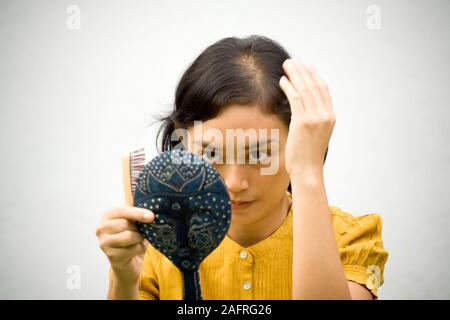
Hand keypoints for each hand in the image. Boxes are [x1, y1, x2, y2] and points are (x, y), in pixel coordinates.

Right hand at [96, 206, 153, 283]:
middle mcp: (101, 228)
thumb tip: (146, 208)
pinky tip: (137, 249)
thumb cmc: (130, 236)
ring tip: (139, 240)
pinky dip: (140, 248)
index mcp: (107, 216)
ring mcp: (104, 243)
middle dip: (138, 228)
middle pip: (125, 224)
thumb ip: (136, 212)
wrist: (127, 261)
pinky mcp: (111, 255)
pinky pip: (133, 249)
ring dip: (140, 238)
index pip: (122, 211)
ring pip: (129, 236)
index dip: (137, 213)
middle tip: (142, 232)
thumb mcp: (133, 222)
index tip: (151, 216)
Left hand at [279, 58, 335, 176]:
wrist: (308, 171)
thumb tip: (302, 106)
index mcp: (330, 116)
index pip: (324, 89)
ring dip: (295, 74)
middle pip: (314, 85)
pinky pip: (296, 99)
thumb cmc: (307, 155)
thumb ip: (312, 118)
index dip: (314, 75)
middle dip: (303, 70)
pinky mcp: (303, 122)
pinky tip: (282, 80)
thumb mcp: (315, 134)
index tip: (306, 65)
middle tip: (293, 60)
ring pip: (305, 89)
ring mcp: (316, 118)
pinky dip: (289, 87)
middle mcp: (325, 115)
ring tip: (286, 65)